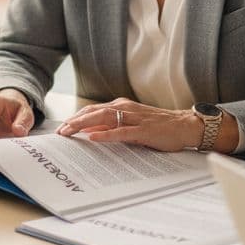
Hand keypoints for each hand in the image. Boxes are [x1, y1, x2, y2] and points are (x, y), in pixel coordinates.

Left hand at [57, 98, 201, 151]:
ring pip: (104, 119)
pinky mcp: (143, 130)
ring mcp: (134, 118)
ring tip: (69, 132)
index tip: (62, 127)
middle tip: (59, 132)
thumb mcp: (132, 124)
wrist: (184, 126)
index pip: (93, 110)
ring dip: (84, 125)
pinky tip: (94, 138)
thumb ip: (113, 126)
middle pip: (94, 112)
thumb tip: (91, 132)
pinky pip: (121, 131)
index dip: (76, 118)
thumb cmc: (158, 127)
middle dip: (74, 121)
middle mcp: (125, 108)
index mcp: (121, 106)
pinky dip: (106, 134)